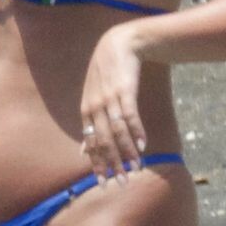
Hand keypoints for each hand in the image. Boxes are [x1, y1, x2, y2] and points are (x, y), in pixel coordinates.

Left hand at [80, 24, 147, 182]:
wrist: (121, 43)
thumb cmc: (108, 74)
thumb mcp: (93, 98)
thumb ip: (90, 125)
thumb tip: (82, 152)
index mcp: (87, 112)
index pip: (91, 144)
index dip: (97, 164)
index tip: (103, 182)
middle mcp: (95, 108)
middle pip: (103, 142)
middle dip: (112, 164)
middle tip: (120, 183)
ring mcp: (109, 100)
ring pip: (117, 133)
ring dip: (127, 153)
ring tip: (136, 168)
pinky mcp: (125, 91)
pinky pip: (130, 117)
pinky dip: (136, 132)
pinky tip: (143, 146)